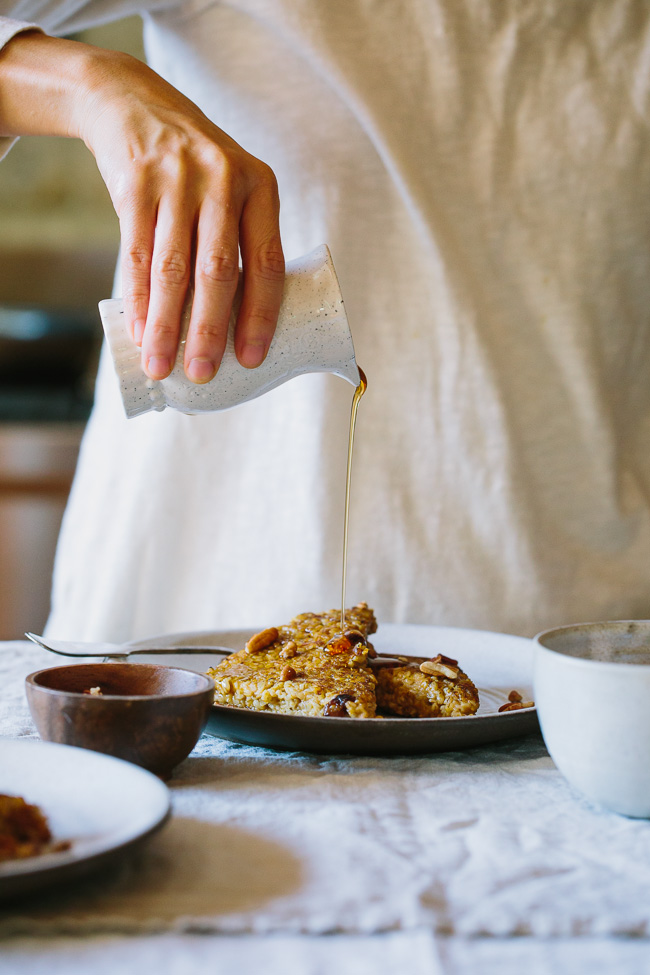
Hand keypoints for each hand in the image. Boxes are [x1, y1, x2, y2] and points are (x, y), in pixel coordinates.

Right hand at [78, 50, 283, 381]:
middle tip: (203, 374)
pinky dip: (139, 299)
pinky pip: (137, 255)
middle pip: (218, 272)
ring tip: (162, 365)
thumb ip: (241, 239)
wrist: (134, 104)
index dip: (261, 315)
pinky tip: (140, 331)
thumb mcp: (233, 186)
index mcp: (260, 188)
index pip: (266, 263)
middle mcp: (222, 181)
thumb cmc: (195, 168)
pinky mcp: (135, 183)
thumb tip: (243, 322)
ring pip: (173, 270)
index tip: (252, 359)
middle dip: (210, 331)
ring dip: (167, 325)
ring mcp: (176, 180)